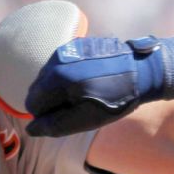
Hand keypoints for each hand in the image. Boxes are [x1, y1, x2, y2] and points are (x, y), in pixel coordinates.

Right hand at [25, 37, 159, 137]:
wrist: (142, 71)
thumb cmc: (116, 99)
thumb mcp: (86, 119)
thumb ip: (56, 125)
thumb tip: (31, 129)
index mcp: (56, 78)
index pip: (32, 103)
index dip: (47, 115)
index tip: (69, 116)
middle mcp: (56, 60)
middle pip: (38, 88)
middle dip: (52, 100)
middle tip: (78, 106)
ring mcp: (66, 49)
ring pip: (49, 75)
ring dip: (60, 87)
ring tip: (86, 92)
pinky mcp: (77, 44)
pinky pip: (62, 64)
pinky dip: (69, 74)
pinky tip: (90, 79)